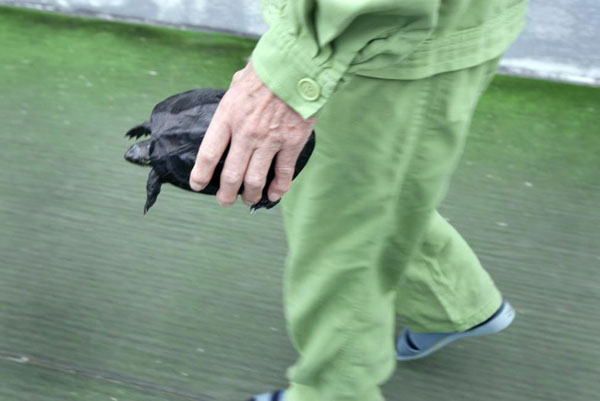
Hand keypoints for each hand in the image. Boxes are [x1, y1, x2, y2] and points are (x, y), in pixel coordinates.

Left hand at [189, 61, 315, 205]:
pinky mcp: (292, 143)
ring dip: (250, 195)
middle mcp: (246, 133)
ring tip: (248, 200)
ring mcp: (270, 141)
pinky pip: (283, 174)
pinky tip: (273, 195)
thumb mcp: (238, 82)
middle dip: (225, 194)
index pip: (208, 154)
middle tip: (224, 201)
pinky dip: (278, 189)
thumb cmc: (266, 70)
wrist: (298, 65)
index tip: (197, 185)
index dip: (200, 175)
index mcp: (228, 116)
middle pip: (231, 175)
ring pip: (255, 180)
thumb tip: (228, 104)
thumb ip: (231, 99)